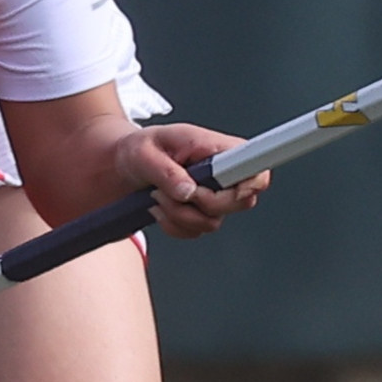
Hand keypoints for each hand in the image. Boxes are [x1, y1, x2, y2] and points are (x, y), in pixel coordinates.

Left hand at [118, 122, 267, 238]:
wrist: (125, 165)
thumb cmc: (141, 149)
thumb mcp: (145, 152)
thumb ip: (167, 171)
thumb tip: (188, 191)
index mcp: (220, 150)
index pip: (257, 169)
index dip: (250, 185)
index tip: (217, 189)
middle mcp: (224, 175)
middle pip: (239, 203)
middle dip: (199, 204)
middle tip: (169, 191)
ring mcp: (216, 197)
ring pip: (212, 222)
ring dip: (179, 214)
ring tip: (157, 195)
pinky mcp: (202, 214)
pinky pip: (195, 232)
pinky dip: (172, 225)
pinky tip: (159, 208)